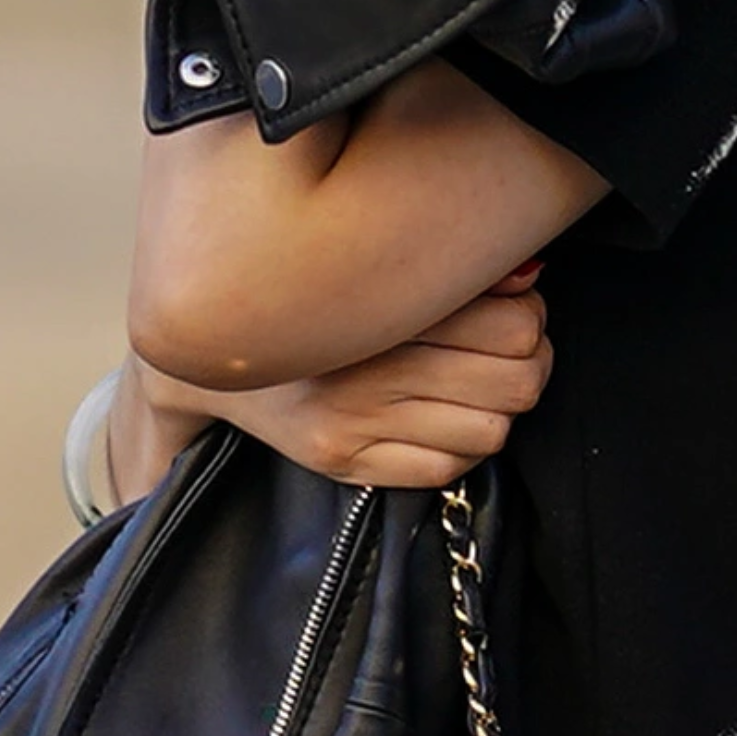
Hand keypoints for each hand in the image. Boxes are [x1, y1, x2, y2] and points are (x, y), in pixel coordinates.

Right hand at [108, 263, 550, 497]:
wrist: (207, 344)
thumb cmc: (311, 295)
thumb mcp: (373, 266)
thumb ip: (451, 268)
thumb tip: (530, 273)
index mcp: (377, 307)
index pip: (513, 326)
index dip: (529, 317)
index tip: (511, 307)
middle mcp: (362, 372)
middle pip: (515, 381)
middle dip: (525, 363)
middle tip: (506, 349)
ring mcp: (352, 426)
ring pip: (492, 431)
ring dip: (496, 408)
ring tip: (473, 385)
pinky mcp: (343, 463)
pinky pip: (448, 469)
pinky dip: (462, 446)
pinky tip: (442, 419)